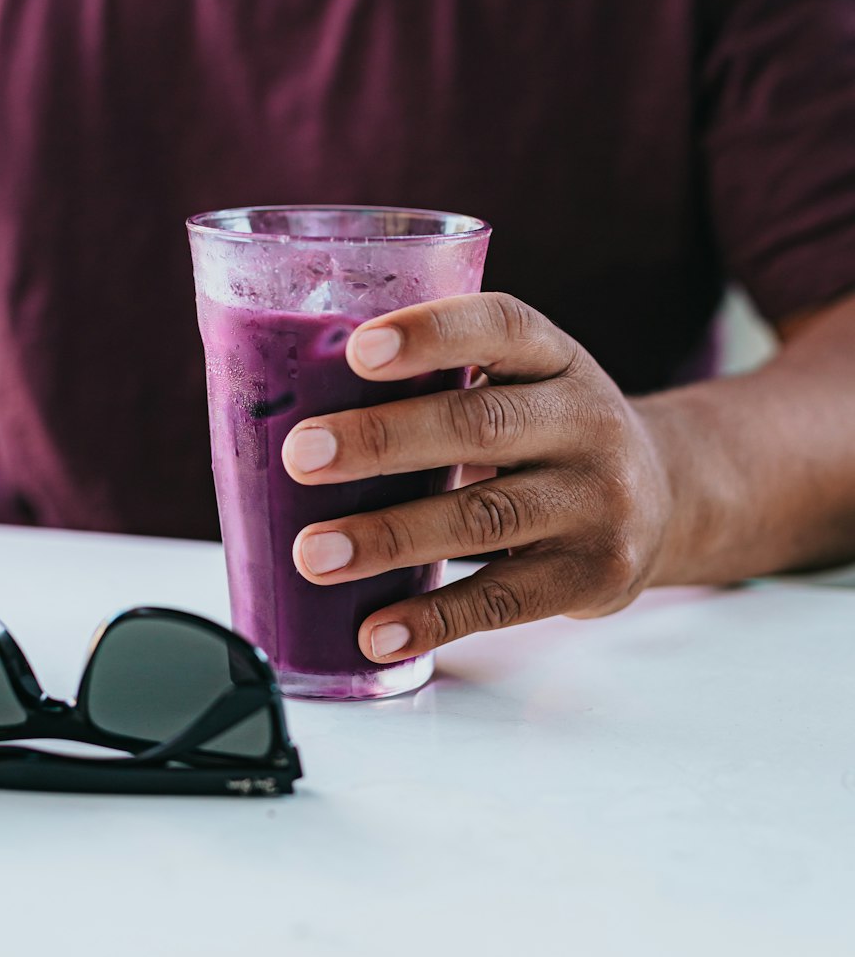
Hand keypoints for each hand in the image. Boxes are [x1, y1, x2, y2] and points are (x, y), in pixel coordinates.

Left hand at [281, 293, 675, 662]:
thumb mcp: (521, 381)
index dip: (431, 333)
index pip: (499, 326)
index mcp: (553, 356)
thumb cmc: (548, 432)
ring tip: (314, 554)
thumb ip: (440, 382)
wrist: (664, 497)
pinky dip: (434, 618)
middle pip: (480, 425)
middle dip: (382, 440)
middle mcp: (585, 420)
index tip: (359, 350)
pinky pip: (504, 599)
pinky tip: (376, 631)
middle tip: (300, 457)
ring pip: (484, 518)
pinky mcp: (596, 573)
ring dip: (388, 538)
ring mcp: (596, 500)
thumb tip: (291, 407)